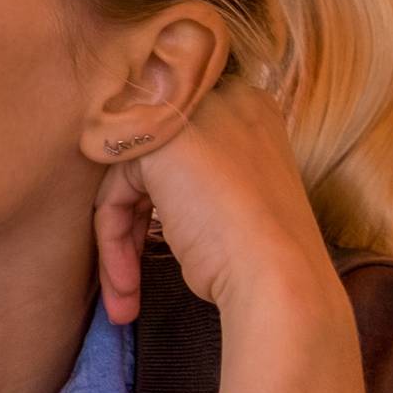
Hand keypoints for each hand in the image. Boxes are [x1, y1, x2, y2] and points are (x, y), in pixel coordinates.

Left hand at [90, 78, 372, 392]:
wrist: (281, 292)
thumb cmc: (264, 272)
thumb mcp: (223, 217)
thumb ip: (193, 185)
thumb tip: (149, 196)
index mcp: (252, 111)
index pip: (173, 124)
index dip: (150, 186)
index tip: (158, 239)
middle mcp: (231, 99)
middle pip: (140, 143)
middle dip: (124, 211)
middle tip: (125, 275)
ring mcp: (200, 111)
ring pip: (121, 164)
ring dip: (115, 235)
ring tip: (123, 292)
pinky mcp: (167, 132)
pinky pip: (111, 176)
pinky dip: (111, 236)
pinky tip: (127, 291)